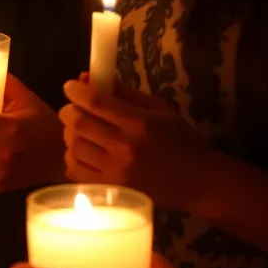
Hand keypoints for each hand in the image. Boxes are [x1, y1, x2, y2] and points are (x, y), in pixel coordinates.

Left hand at [59, 76, 213, 211]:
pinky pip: (75, 170)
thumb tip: (87, 78)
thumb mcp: (158, 108)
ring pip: (73, 147)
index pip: (95, 102)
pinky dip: (73, 157)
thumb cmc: (179, 140)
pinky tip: (84, 152)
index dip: (75, 91)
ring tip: (80, 131)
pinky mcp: (111, 189)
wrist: (198, 182)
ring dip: (70, 135)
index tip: (70, 87)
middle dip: (69, 111)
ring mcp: (116, 172)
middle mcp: (125, 147)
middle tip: (73, 109)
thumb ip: (123, 92)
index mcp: (139, 123)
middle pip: (78, 123)